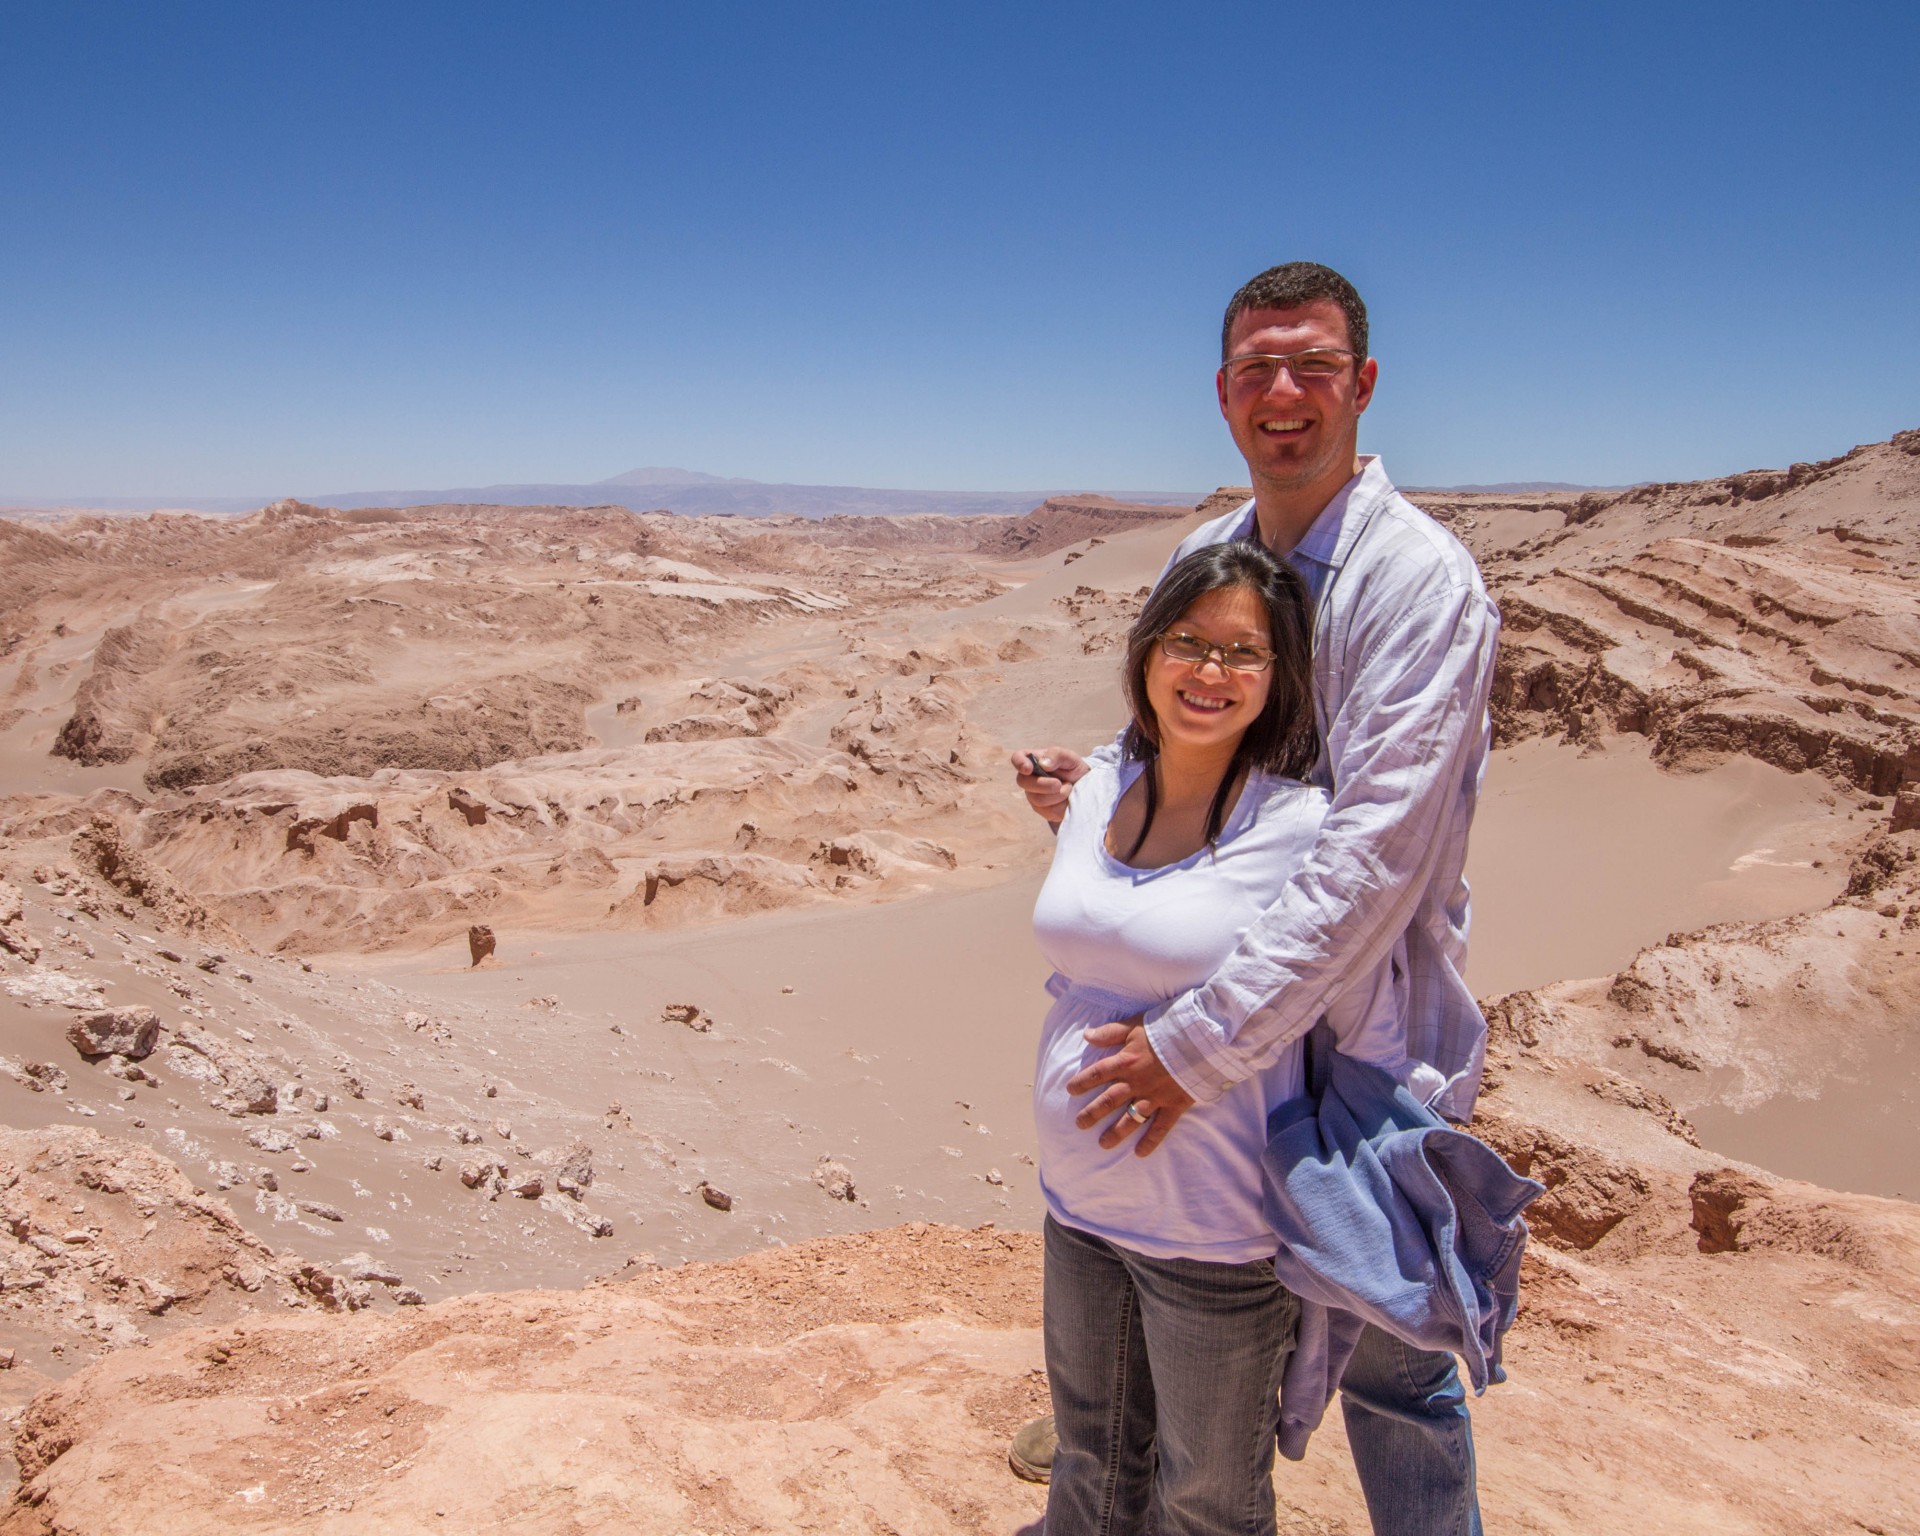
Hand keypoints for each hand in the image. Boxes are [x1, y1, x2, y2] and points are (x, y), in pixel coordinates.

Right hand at [1010, 746, 1088, 824]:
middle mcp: (1030, 778)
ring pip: (1038, 799)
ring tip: (1069, 788)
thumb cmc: (1073, 768)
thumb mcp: (1069, 757)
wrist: (1085, 786)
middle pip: (1023, 782)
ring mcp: (1034, 795)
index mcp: (1033, 761)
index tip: (1028, 768)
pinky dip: (1063, 805)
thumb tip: (1043, 764)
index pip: (1017, 758)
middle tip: (1059, 783)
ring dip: (1058, 794)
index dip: (1019, 763)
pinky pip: (1049, 811)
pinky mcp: (1043, 810)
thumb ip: (1056, 755)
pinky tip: (1068, 799)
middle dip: (1043, 784)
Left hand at [1067, 1017, 1194, 1155]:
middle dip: (1092, 1114)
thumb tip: (1086, 1035)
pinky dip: (1150, 1142)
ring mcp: (1155, 1097)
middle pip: (1109, 1101)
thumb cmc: (1167, 1029)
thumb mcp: (1135, 1025)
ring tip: (1103, 1144)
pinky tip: (1139, 1154)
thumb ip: (1110, 1032)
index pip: (1097, 1073)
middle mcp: (1136, 1082)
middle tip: (1079, 1125)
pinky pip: (1160, 1128)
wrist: (1201, 1039)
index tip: (1070, 1090)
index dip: (1082, 1082)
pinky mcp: (1174, 1106)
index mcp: (1126, 1061)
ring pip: (1130, 1119)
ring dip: (1115, 1132)